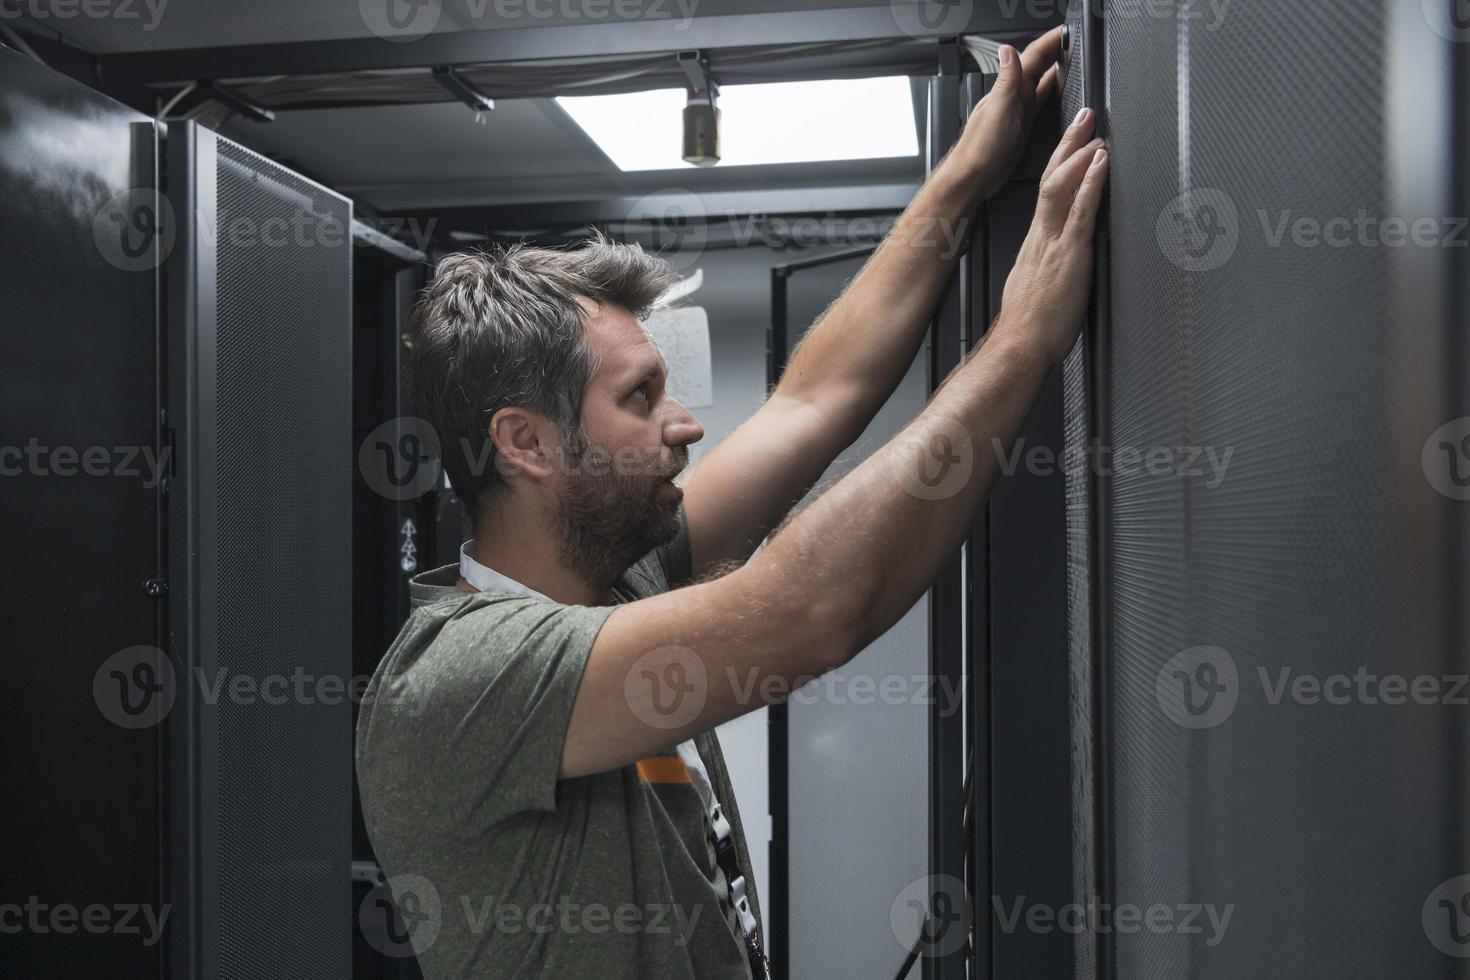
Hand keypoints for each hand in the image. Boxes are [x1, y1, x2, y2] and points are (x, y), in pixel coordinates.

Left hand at [950, 27, 1065, 198]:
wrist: (973, 177)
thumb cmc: (979, 148)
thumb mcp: (998, 110)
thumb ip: (1006, 79)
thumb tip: (1007, 49)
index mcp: (1009, 88)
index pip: (1033, 55)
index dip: (1051, 41)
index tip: (1067, 31)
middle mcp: (1014, 95)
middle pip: (1039, 64)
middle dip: (1057, 49)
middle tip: (1076, 40)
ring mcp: (1020, 109)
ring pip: (1042, 80)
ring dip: (1057, 67)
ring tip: (1073, 56)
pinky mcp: (1024, 124)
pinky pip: (1042, 100)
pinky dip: (1054, 90)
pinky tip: (1061, 87)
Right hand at [992, 110, 1108, 366]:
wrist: (1020, 347)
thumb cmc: (1029, 327)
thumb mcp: (1035, 288)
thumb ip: (1046, 269)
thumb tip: (1055, 265)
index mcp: (1035, 243)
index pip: (1046, 193)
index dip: (1059, 164)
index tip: (1072, 142)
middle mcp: (1041, 236)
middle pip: (1052, 179)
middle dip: (1068, 145)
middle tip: (1085, 117)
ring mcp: (1054, 243)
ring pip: (1063, 187)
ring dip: (1080, 155)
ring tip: (1096, 132)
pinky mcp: (1069, 255)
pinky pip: (1080, 212)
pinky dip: (1091, 184)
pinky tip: (1101, 164)